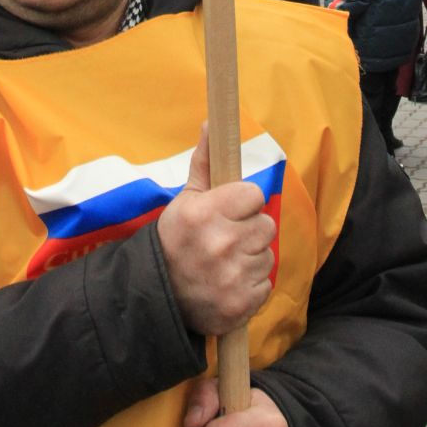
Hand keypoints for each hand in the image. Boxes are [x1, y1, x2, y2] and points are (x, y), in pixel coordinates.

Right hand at [156, 125, 276, 335]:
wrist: (159, 296)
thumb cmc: (177, 240)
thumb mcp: (186, 200)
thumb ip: (205, 162)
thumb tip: (212, 123)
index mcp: (205, 213)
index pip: (254, 194)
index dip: (244, 203)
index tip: (229, 212)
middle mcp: (220, 244)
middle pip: (266, 225)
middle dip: (250, 231)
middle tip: (226, 240)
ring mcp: (232, 276)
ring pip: (267, 255)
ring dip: (251, 259)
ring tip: (226, 264)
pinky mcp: (241, 304)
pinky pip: (266, 284)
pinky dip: (251, 286)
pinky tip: (229, 283)